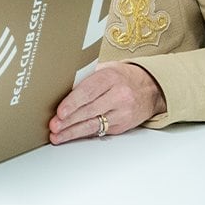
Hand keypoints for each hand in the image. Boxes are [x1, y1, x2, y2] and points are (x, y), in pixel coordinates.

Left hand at [49, 62, 166, 143]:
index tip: (60, 112)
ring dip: (73, 132)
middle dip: (69, 120)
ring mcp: (123, 112)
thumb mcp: (105, 68)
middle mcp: (119, 95)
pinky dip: (84, 134)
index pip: (89, 91)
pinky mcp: (123, 126)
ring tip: (58, 135)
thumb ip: (86, 76)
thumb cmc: (121, 77)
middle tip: (54, 126)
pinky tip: (71, 136)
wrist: (150, 88)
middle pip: (90, 110)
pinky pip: (100, 131)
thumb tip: (59, 86)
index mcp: (111, 77)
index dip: (73, 103)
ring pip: (94, 124)